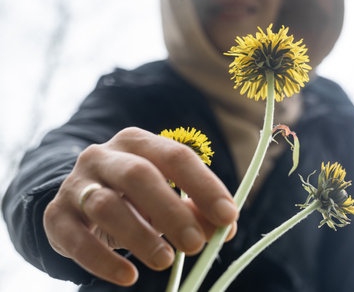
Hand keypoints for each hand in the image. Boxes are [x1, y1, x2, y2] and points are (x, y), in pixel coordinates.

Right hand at [43, 127, 237, 285]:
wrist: (80, 199)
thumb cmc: (134, 197)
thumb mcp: (165, 197)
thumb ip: (196, 209)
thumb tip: (225, 227)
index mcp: (138, 143)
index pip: (176, 156)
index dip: (204, 185)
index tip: (228, 216)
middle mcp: (104, 156)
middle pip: (139, 175)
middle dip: (172, 210)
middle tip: (196, 244)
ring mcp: (77, 183)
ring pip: (106, 205)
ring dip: (140, 235)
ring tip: (165, 261)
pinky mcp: (57, 215)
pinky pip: (75, 238)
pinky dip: (102, 261)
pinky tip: (128, 277)